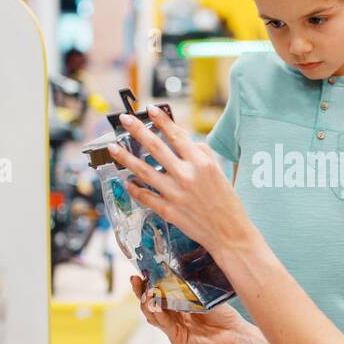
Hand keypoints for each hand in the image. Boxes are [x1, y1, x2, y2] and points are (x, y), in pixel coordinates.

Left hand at [108, 106, 254, 258]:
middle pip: (155, 147)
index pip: (177, 135)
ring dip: (125, 157)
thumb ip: (203, 155)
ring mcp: (174, 194)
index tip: (150, 109)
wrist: (230, 234)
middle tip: (125, 120)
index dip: (162, 120)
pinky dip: (134, 187)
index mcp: (201, 163)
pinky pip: (145, 196)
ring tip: (113, 148)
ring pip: (143, 170)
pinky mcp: (168, 211)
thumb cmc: (228, 204)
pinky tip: (127, 181)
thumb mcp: (220, 172)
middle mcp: (186, 176)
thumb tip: (190, 143)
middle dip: (137, 130)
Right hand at [132, 275, 247, 343]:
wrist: (236, 333)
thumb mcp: (204, 293)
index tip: (139, 272)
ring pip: (153, 315)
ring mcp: (173, 328)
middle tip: (136, 280)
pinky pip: (165, 326)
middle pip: (149, 304)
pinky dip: (159, 315)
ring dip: (147, 303)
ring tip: (146, 292)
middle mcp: (172, 316)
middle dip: (140, 292)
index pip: (156, 292)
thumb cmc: (222, 313)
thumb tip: (177, 263)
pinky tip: (157, 306)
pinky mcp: (178, 339)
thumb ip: (189, 284)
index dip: (146, 283)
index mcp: (176, 304)